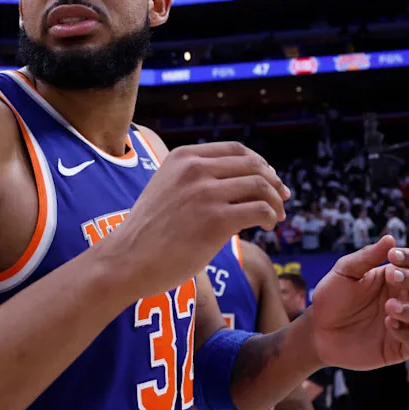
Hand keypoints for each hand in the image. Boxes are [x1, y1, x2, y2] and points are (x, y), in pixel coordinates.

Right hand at [102, 142, 288, 297]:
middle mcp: (195, 169)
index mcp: (184, 156)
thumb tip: (240, 181)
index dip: (260, 163)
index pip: (237, 150)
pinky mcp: (215, 221)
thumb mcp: (167, 187)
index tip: (270, 179)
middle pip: (253, 165)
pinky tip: (268, 227)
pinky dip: (271, 217)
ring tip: (276, 217)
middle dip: (273, 182)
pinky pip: (259, 210)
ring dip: (275, 202)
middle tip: (282, 198)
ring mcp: (205, 193)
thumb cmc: (149, 231)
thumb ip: (196, 178)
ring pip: (261, 186)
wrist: (126, 259)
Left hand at [308, 235, 408, 369]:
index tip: (393, 256)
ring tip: (389, 307)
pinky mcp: (400, 347)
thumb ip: (367, 256)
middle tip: (392, 278)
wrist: (317, 330)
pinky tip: (389, 325)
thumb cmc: (332, 297)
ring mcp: (406, 324)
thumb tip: (390, 238)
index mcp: (396, 278)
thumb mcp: (345, 271)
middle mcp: (407, 299)